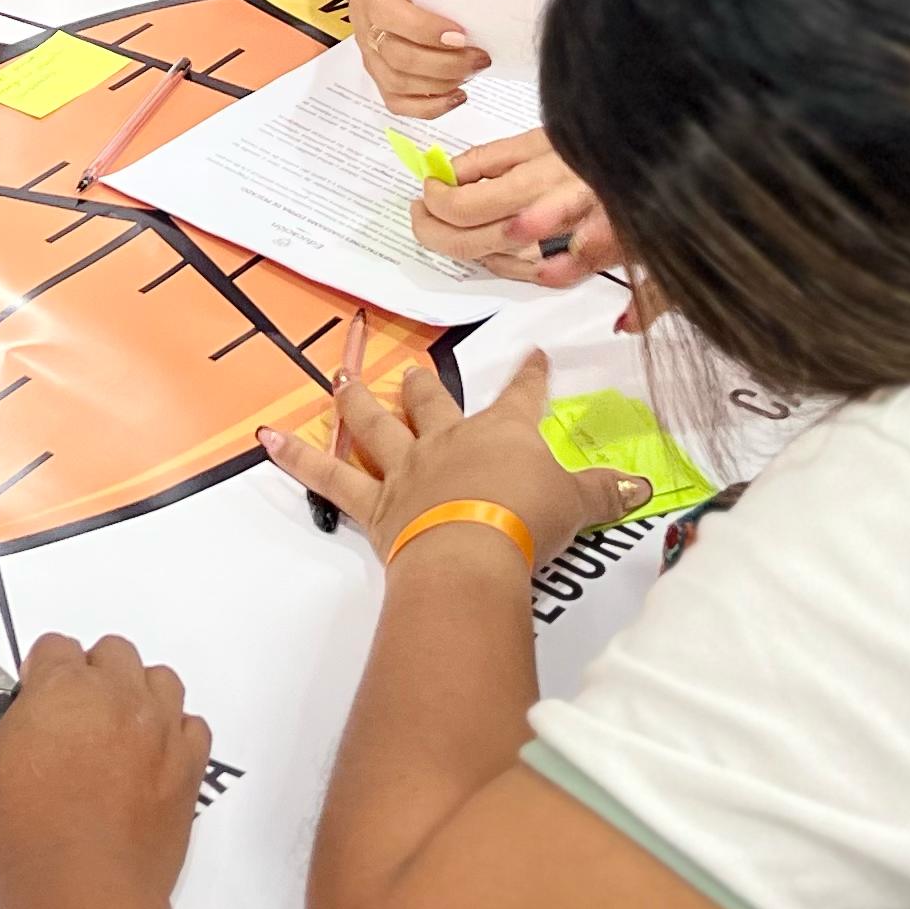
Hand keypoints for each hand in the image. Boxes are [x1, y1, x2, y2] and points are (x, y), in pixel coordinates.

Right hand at [0, 633, 217, 903]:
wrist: (81, 886)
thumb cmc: (21, 829)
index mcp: (64, 687)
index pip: (55, 647)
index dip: (40, 672)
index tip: (32, 698)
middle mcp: (119, 697)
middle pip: (115, 653)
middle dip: (92, 674)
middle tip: (72, 716)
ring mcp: (160, 731)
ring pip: (162, 680)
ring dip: (139, 694)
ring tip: (116, 730)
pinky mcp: (188, 770)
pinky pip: (193, 729)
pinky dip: (175, 735)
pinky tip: (152, 758)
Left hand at [264, 343, 650, 557]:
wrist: (473, 552)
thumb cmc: (527, 521)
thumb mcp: (579, 505)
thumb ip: (606, 494)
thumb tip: (643, 487)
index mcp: (502, 432)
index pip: (520, 396)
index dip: (529, 376)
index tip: (533, 356)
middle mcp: (449, 439)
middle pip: (434, 402)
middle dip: (424, 385)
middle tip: (412, 370)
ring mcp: (407, 469)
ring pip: (376, 425)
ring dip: (357, 402)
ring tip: (341, 380)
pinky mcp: (375, 504)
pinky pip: (330, 476)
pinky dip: (296, 458)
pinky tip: (266, 439)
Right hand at [345, 0, 483, 115]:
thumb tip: (476, 12)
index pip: (389, 12)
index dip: (424, 29)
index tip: (460, 35)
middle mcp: (363, 20)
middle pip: (395, 55)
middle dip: (444, 63)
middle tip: (479, 57)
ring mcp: (367, 51)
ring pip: (397, 82)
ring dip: (441, 84)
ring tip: (472, 71)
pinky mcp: (378, 72)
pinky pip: (396, 101)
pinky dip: (428, 107)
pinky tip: (456, 96)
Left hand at [414, 129, 618, 288]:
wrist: (660, 165)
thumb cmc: (598, 143)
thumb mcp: (544, 135)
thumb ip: (495, 157)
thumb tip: (450, 173)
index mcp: (541, 174)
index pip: (466, 204)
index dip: (437, 201)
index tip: (429, 188)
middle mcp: (555, 214)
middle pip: (473, 241)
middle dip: (435, 231)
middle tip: (424, 213)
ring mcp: (573, 245)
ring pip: (499, 262)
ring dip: (466, 247)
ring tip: (451, 225)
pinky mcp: (590, 264)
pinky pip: (537, 276)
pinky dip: (507, 265)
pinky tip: (496, 248)